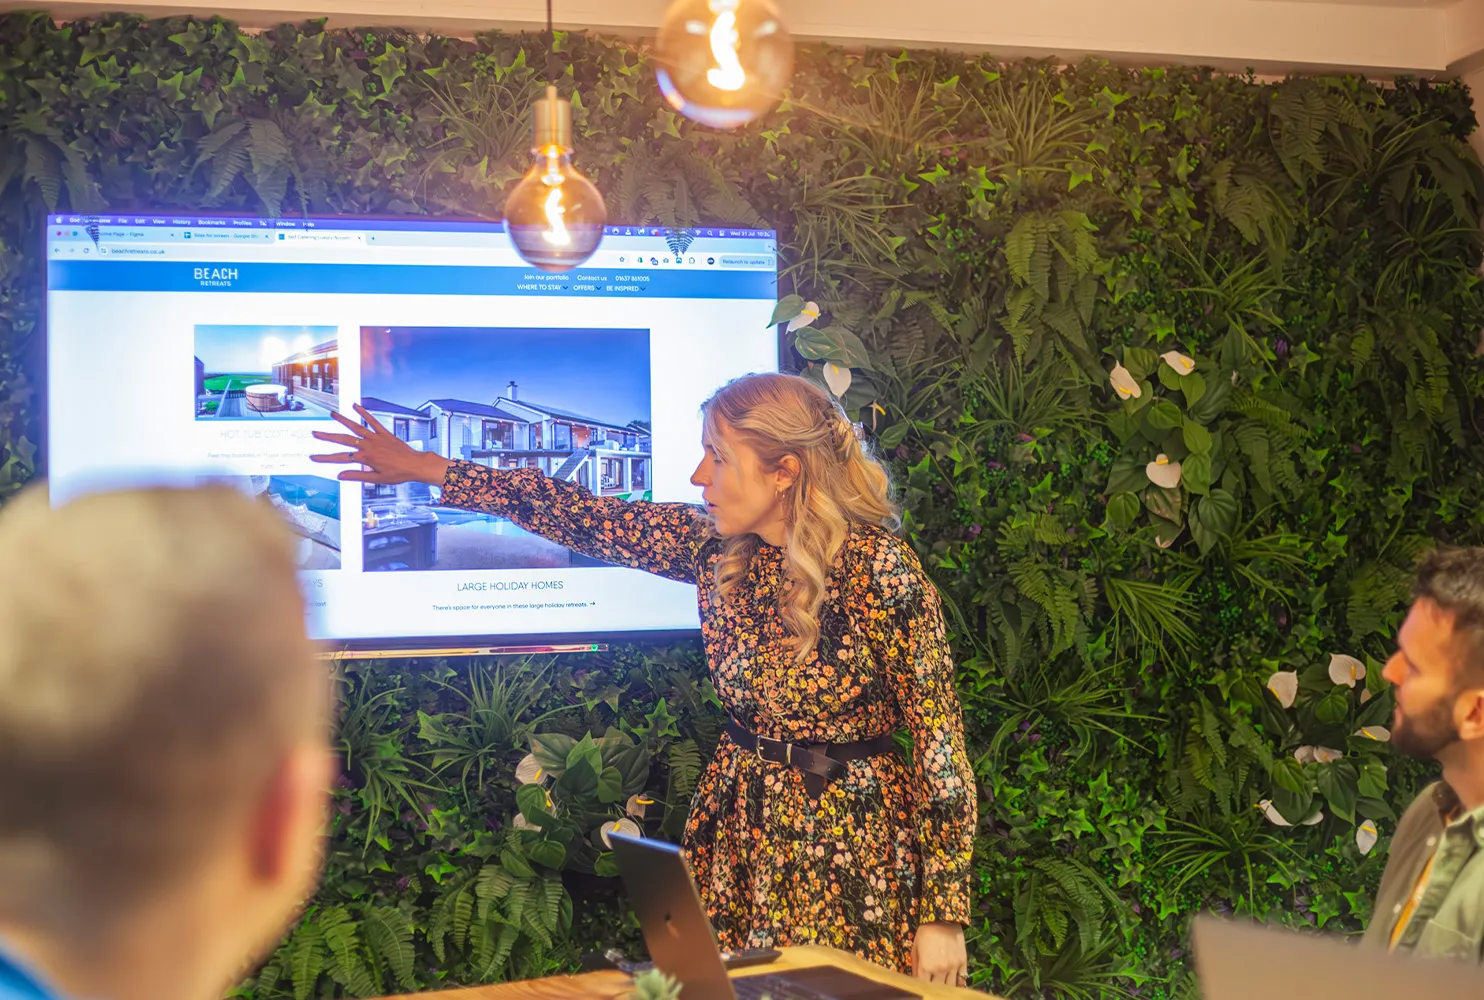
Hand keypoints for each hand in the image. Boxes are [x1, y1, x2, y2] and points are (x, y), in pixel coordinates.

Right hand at [310, 405, 451, 484]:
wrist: (416, 465)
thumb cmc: (398, 473)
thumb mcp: (377, 479)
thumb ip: (357, 476)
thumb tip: (340, 475)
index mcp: (366, 458)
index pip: (341, 458)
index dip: (325, 458)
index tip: (313, 457)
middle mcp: (369, 445)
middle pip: (344, 440)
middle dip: (328, 436)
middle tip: (315, 433)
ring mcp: (376, 437)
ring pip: (356, 427)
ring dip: (343, 420)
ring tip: (332, 414)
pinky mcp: (384, 433)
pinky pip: (372, 421)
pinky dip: (363, 412)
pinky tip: (355, 405)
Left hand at [911, 921, 967, 985]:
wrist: (943, 919)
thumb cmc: (925, 932)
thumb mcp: (915, 948)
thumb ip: (915, 966)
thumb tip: (915, 979)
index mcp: (926, 967)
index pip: (924, 986)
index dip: (922, 988)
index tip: (922, 986)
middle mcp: (940, 970)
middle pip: (937, 989)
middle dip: (933, 988)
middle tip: (932, 985)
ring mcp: (953, 967)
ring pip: (950, 987)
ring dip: (946, 988)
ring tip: (942, 984)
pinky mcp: (963, 962)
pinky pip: (962, 980)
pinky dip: (959, 985)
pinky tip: (954, 985)